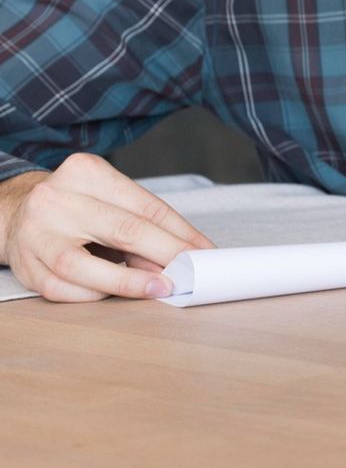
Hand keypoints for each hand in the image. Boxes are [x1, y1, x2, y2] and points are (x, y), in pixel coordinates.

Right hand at [0, 155, 214, 301]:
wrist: (16, 212)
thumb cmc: (76, 207)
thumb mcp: (109, 200)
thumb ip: (142, 225)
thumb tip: (182, 258)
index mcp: (86, 173)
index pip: (146, 206)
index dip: (181, 233)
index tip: (205, 252)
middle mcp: (56, 198)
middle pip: (123, 230)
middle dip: (164, 255)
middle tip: (189, 273)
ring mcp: (35, 233)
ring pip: (83, 266)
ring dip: (128, 282)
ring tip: (159, 288)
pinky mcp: (24, 265)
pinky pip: (62, 288)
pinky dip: (92, 294)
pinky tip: (110, 293)